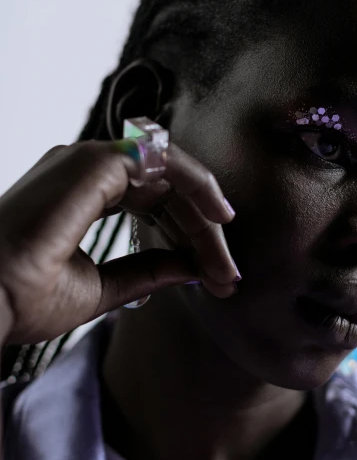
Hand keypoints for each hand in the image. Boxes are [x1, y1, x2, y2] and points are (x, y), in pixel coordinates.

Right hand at [0, 140, 238, 344]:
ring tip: (226, 260)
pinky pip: (164, 161)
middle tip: (229, 275)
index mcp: (84, 192)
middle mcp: (87, 169)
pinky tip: (219, 219)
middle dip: (204, 230)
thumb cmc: (23, 298)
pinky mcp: (93, 163)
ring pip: (171, 174)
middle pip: (169, 188)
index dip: (189, 234)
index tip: (216, 272)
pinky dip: (197, 186)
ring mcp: (89, 161)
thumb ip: (146, 272)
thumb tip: (191, 268)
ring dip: (205, 215)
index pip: (155, 202)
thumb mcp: (103, 287)